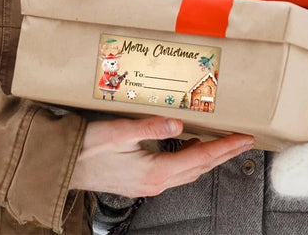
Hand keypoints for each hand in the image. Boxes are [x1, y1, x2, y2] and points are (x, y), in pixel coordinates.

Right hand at [70, 116, 253, 196]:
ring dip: (210, 158)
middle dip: (225, 154)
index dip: (226, 147)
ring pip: (190, 171)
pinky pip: (176, 171)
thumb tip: (180, 123)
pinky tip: (193, 148)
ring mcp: (149, 185)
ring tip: (226, 144)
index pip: (201, 158)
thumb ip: (151, 127)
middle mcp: (156, 182)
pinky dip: (192, 159)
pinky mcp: (142, 181)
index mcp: (155, 171)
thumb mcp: (120, 132)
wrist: (62, 166)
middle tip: (245, 142)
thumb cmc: (87, 148)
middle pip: (201, 167)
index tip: (244, 139)